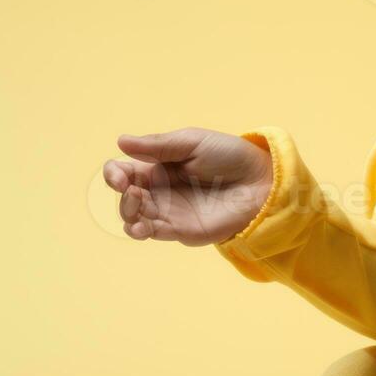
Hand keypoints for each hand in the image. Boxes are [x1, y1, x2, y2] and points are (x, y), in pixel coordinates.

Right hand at [102, 127, 274, 244]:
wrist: (260, 181)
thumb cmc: (230, 156)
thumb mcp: (193, 142)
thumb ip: (158, 146)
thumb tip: (120, 141)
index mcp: (160, 167)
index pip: (125, 172)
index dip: (115, 173)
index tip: (119, 174)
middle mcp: (161, 191)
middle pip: (126, 196)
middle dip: (122, 194)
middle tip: (132, 189)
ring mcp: (169, 212)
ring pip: (133, 217)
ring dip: (127, 212)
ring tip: (138, 203)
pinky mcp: (181, 230)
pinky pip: (152, 233)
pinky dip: (139, 231)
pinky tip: (139, 226)